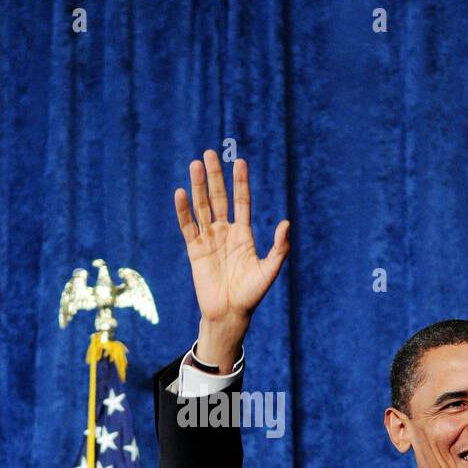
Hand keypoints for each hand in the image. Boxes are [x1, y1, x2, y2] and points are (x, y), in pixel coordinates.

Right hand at [174, 150, 289, 364]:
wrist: (229, 313)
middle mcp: (225, 232)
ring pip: (202, 207)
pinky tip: (181, 192)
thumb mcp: (269, 271)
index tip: (239, 162)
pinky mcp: (194, 250)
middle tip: (210, 154)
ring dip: (198, 186)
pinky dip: (184, 210)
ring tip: (195, 164)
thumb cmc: (251, 294)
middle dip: (215, 176)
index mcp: (244, 234)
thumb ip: (279, 249)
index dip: (240, 182)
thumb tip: (286, 224)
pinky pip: (188, 226)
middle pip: (219, 198)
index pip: (242, 201)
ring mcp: (209, 240)